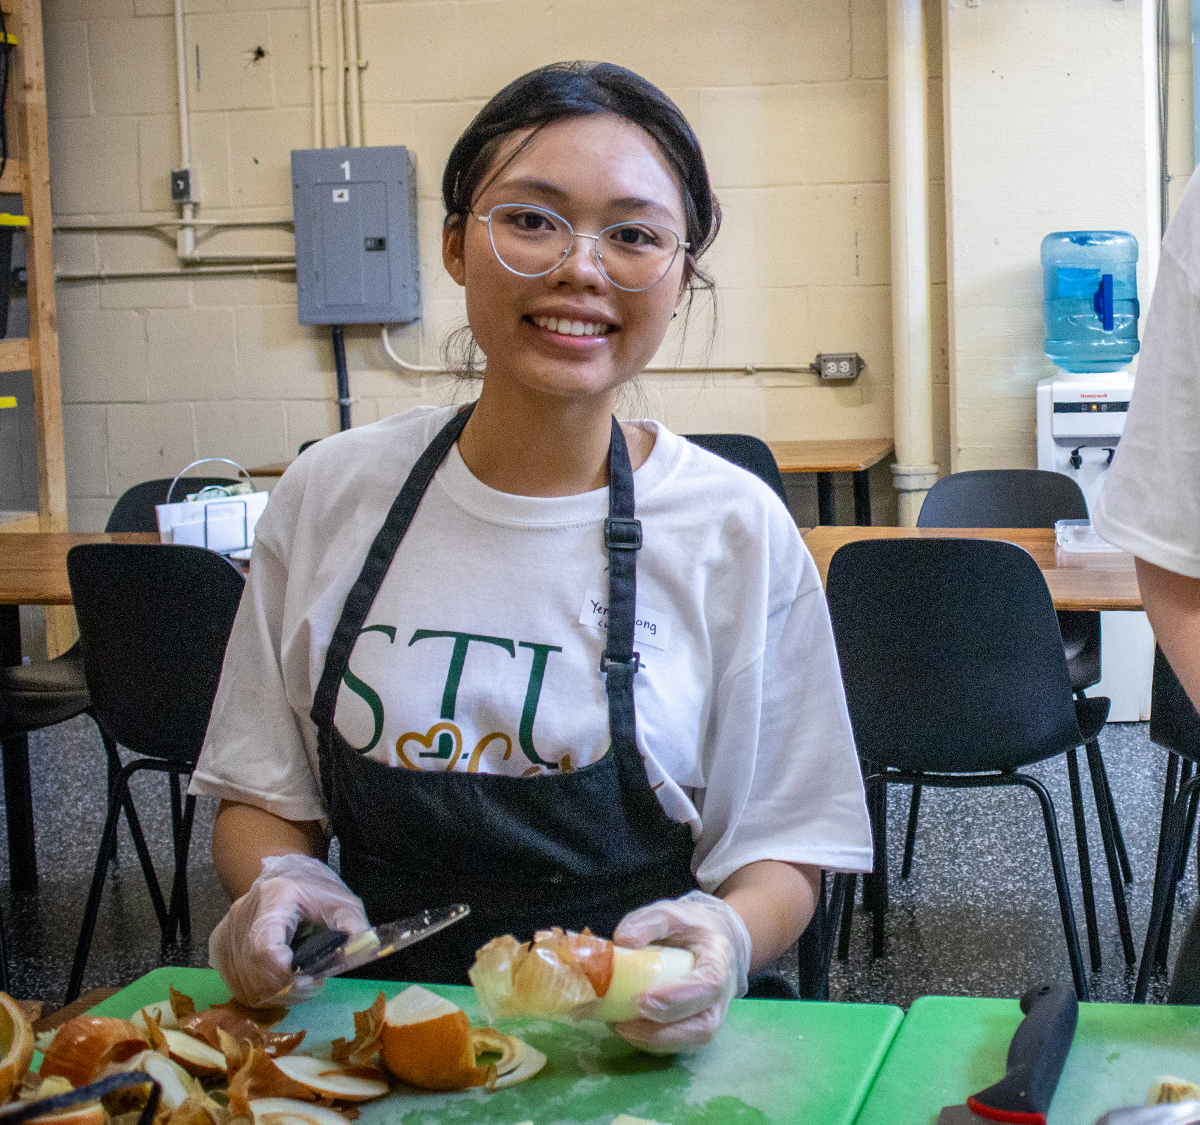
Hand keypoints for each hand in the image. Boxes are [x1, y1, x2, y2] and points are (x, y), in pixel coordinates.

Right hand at [208, 853, 368, 1006]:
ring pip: (241, 984)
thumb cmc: (312, 889)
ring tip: (296, 983)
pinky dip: (257, 991)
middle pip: (252, 971)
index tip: (311, 981)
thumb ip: (353, 924)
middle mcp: (242, 914)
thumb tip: (366, 947)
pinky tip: (277, 981)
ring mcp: (227, 931)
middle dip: (284, 989)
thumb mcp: (340, 901)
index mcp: (274, 899)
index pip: (264, 948)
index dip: (285, 976)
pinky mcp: (219, 945)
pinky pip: (234, 983)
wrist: (283, 875)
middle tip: (310, 986)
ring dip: (271, 994)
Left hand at [609, 890, 751, 1053]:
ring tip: (619, 1027)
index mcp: (719, 959)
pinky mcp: (698, 1026)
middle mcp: (722, 994)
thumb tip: (622, 941)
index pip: (709, 985)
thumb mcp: (670, 913)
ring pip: (692, 1040)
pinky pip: (681, 1044)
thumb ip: (648, 922)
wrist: (711, 937)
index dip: (677, 998)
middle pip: (704, 1024)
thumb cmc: (690, 926)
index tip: (642, 1000)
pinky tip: (627, 1029)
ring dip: (655, 1041)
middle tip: (623, 1024)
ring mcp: (713, 1014)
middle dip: (663, 1031)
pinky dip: (653, 1043)